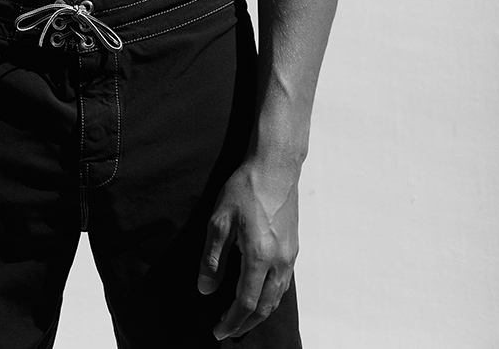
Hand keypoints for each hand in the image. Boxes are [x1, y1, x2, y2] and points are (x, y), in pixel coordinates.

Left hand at [197, 158, 298, 340]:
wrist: (275, 167)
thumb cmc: (245, 188)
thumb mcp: (219, 219)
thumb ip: (212, 257)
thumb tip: (205, 289)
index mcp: (259, 256)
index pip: (246, 303)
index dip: (231, 321)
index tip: (217, 330)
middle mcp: (279, 261)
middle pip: (264, 307)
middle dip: (245, 324)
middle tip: (227, 330)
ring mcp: (289, 256)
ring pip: (277, 298)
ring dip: (259, 313)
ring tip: (240, 317)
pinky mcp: (293, 248)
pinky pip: (284, 284)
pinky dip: (270, 297)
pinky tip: (259, 294)